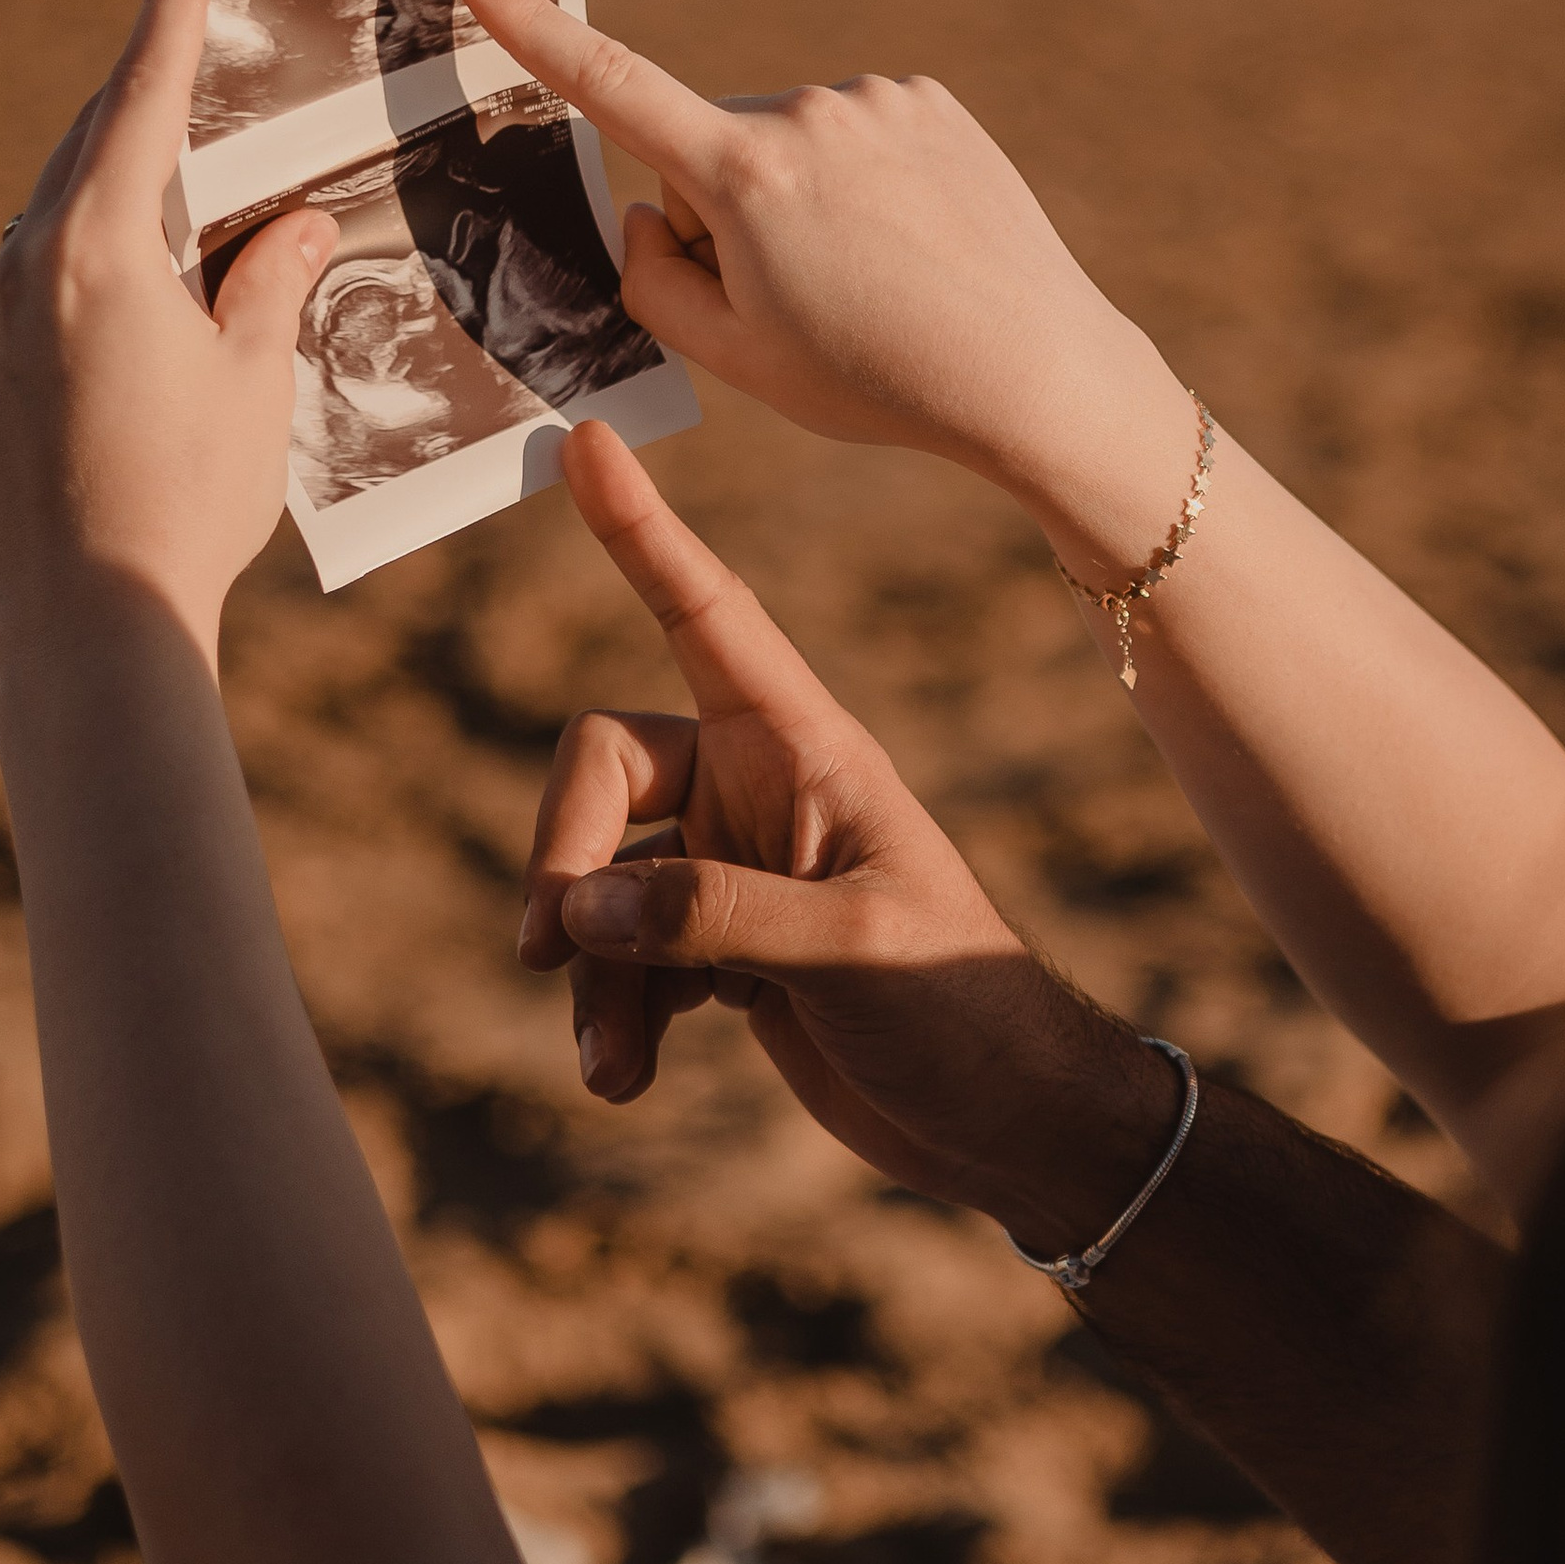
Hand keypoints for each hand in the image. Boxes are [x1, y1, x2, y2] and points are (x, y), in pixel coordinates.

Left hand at [0, 0, 331, 667]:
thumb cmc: (187, 502)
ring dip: (119, 210)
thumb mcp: (254, 384)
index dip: (172, 4)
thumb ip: (271, 287)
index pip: (144, 95)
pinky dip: (86, 281)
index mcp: (97, 246)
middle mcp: (20, 265)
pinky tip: (135, 328)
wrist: (86, 625)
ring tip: (190, 234)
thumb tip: (296, 226)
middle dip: (148, 111)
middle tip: (199, 64)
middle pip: (89, 152)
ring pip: (54, 225)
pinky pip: (30, 294)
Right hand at [449, 0, 1193, 556]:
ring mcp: (875, 100)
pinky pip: (855, 136)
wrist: (1034, 370)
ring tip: (871, 280)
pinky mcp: (930, 101)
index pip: (610, 87)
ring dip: (800, 200)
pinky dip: (864, 184)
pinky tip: (911, 244)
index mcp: (743, 177)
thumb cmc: (875, 380)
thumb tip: (642, 205)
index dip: (530, 26)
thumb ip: (650, 277)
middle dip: (724, 213)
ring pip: (786, 145)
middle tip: (801, 301)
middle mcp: (804, 114)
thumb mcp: (734, 358)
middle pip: (710, 151)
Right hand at [522, 424, 1185, 1252]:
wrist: (1007, 1123)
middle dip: (564, 857)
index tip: (584, 440)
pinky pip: (615, 957)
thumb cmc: (967, 1013)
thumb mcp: (855, 953)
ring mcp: (729, 871)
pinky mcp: (715, 951)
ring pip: (596, 882)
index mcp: (805, 748)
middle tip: (557, 950)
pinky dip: (607, 1013)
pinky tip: (628, 1077)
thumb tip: (585, 911)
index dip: (645, 536)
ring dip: (587, 972)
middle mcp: (756, 791)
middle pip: (599, 768)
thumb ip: (715, 919)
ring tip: (611, 1063)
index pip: (706, 617)